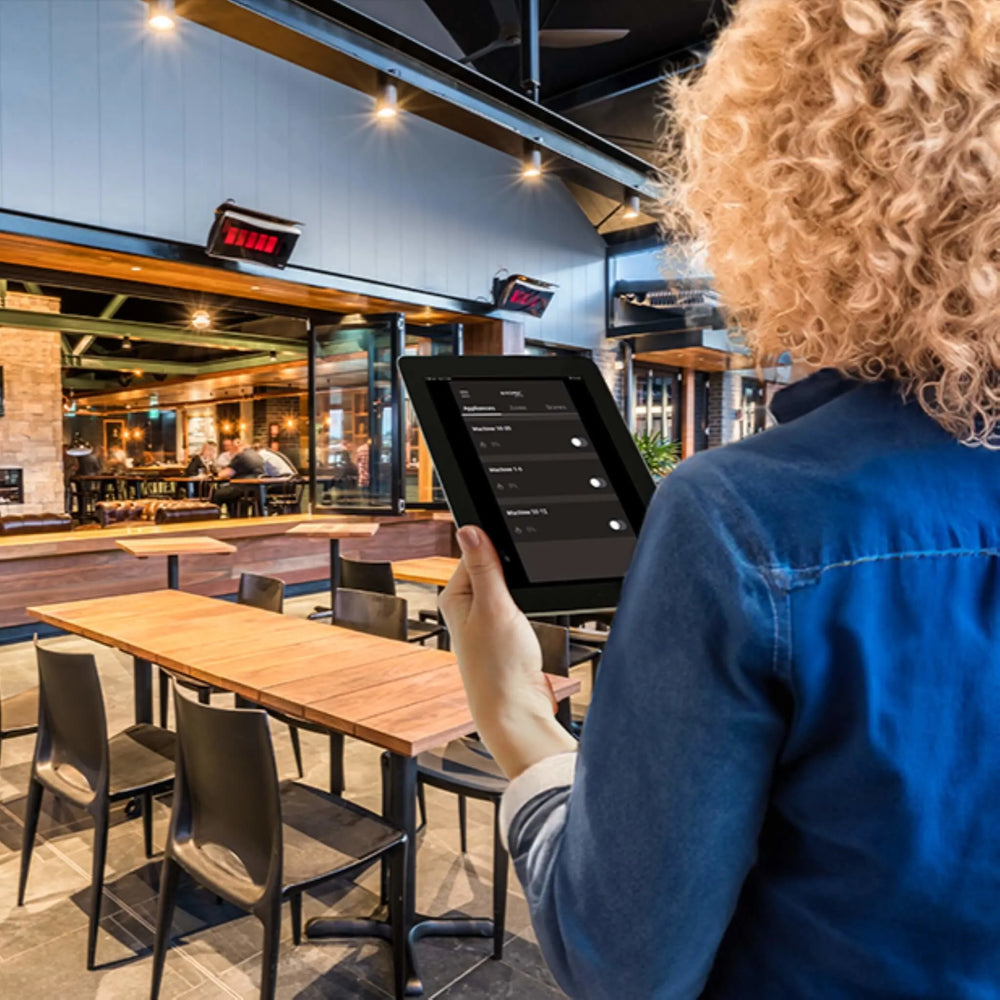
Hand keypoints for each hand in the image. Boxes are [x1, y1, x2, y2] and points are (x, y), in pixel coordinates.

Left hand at [440, 525, 576, 778]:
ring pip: (509, 587)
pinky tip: (529, 623)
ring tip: (522, 616)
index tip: (515, 560)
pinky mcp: (504, 633)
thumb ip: (483, 566)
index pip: (475, 552)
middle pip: (494, 568)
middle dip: (513, 574)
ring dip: (522, 593)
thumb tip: (468, 529)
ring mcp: (486, 621)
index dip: (498, 551)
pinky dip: (528, 608)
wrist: (516, 710)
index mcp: (455, 595)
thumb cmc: (499, 667)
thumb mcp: (494, 606)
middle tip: (519, 595)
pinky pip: (517, 606)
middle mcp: (467, 606)